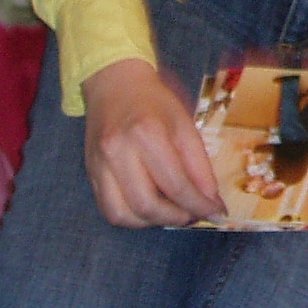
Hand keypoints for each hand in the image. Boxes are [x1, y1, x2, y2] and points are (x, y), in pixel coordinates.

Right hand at [80, 58, 223, 226]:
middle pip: (147, 205)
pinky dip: (133, 217)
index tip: (217, 215)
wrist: (115, 84)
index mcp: (146, 134)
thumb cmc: (154, 102)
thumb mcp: (185, 125)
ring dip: (152, 222)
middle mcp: (118, 152)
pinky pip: (110, 209)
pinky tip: (151, 208)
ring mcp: (99, 165)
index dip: (199, 205)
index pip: (175, 185)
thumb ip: (199, 165)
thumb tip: (212, 202)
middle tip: (194, 214)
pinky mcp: (90, 174)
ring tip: (173, 212)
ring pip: (123, 215)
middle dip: (176, 217)